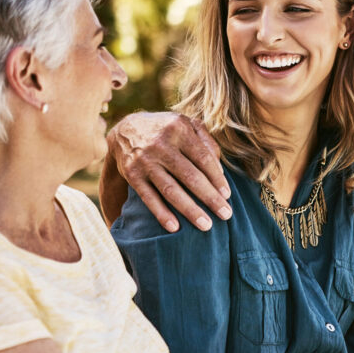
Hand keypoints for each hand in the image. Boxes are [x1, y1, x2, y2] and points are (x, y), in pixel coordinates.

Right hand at [103, 111, 228, 230]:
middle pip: (190, 176)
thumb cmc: (167, 131)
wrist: (126, 130)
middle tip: (226, 215)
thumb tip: (220, 170)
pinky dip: (161, 213)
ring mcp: (145, 161)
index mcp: (179, 129)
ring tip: (206, 226)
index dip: (217, 178)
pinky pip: (148, 198)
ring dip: (190, 210)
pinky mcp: (132, 174)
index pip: (203, 158)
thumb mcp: (186, 124)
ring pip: (171, 190)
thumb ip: (206, 141)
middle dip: (210, 198)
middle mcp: (161, 144)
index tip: (228, 196)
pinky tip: (175, 228)